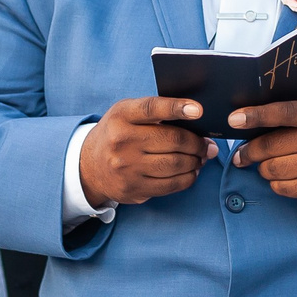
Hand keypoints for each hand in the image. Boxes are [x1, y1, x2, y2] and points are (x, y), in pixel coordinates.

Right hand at [79, 96, 212, 206]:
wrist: (89, 166)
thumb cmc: (118, 134)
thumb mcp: (127, 114)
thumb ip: (155, 112)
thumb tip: (196, 121)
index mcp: (122, 116)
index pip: (152, 108)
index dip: (177, 107)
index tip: (198, 110)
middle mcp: (122, 140)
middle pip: (173, 140)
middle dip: (197, 143)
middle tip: (208, 145)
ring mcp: (127, 167)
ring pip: (176, 164)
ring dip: (196, 161)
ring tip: (201, 157)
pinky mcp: (134, 188)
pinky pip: (172, 184)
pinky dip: (188, 177)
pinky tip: (191, 171)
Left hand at [230, 100, 296, 208]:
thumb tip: (261, 116)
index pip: (283, 112)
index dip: (255, 115)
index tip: (235, 119)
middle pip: (270, 146)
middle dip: (249, 152)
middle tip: (242, 155)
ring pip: (272, 170)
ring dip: (264, 169)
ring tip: (267, 166)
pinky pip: (284, 188)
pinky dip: (277, 184)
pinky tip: (283, 179)